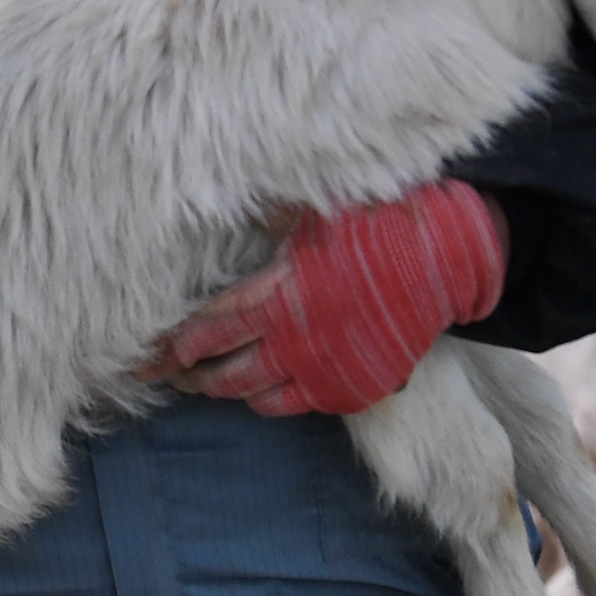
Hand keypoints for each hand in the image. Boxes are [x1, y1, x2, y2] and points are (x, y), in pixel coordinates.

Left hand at [145, 182, 507, 418]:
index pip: (209, 330)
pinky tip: (260, 391)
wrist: (444, 259)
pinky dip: (272, 400)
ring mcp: (326, 370)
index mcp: (278, 294)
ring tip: (206, 383)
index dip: (176, 346)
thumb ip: (262, 218)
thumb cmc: (373, 227)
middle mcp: (296, 340)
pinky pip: (296, 406)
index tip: (151, 356)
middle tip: (169, 375)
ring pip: (256, 395)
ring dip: (226, 390)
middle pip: (224, 372)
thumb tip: (215, 189)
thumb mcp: (308, 215)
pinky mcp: (353, 390)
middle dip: (191, 376)